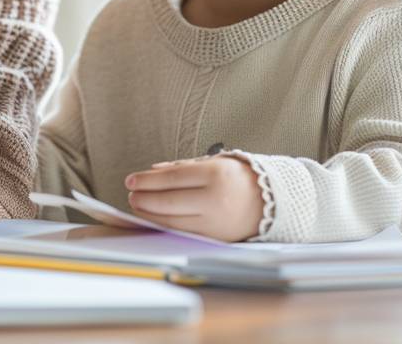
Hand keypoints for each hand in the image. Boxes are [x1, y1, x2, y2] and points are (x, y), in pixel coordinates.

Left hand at [124, 155, 264, 241]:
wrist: (271, 202)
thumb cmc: (238, 178)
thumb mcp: (213, 162)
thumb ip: (181, 167)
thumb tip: (152, 172)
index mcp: (215, 175)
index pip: (171, 179)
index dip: (147, 180)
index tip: (131, 180)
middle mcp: (215, 200)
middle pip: (168, 202)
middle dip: (144, 199)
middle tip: (131, 194)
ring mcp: (215, 223)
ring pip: (172, 222)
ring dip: (149, 214)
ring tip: (138, 205)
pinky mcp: (214, 239)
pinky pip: (182, 233)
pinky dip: (164, 226)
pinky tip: (154, 218)